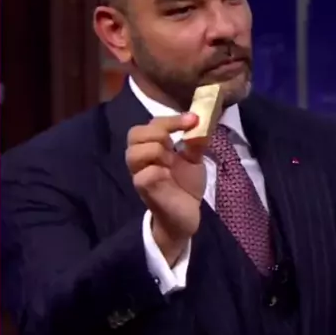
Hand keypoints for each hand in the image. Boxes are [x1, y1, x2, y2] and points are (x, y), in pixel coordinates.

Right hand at [126, 113, 205, 265]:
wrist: (187, 215)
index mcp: (153, 147)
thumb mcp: (194, 160)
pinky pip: (144, 175)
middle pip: (134, 133)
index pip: (152, 124)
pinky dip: (158, 172)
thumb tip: (202, 121)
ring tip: (170, 161)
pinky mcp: (144, 190)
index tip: (193, 119)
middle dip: (159, 132)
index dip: (171, 119)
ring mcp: (140, 174)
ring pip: (134, 152)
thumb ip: (195, 142)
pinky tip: (168, 177)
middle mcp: (142, 158)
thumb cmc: (186, 186)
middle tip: (175, 143)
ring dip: (155, 150)